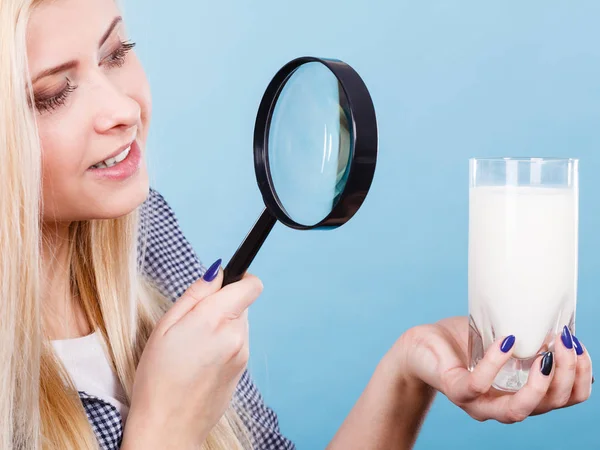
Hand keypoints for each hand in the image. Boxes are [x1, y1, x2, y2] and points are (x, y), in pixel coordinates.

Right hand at [123, 262, 262, 447]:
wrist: (168, 428)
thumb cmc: (158, 377)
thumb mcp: (165, 326)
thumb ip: (196, 294)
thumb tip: (217, 271)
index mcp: (217, 320)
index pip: (251, 285)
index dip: (239, 278)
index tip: (222, 283)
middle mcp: (237, 336)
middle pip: (242, 304)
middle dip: (222, 305)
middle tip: (193, 323)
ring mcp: (243, 355)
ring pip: (239, 324)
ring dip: (222, 326)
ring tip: (193, 346)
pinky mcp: (242, 371)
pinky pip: (237, 344)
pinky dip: (223, 344)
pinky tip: (200, 361)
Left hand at [400, 316, 592, 422]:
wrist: (418, 345)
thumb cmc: (460, 341)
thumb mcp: (500, 336)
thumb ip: (526, 334)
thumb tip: (558, 316)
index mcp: (519, 393)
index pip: (562, 399)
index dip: (581, 378)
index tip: (580, 346)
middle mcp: (502, 404)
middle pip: (549, 405)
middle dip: (567, 376)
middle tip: (567, 342)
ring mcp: (478, 402)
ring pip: (519, 410)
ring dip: (541, 382)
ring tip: (548, 350)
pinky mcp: (456, 389)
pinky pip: (479, 385)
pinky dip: (496, 364)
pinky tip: (506, 342)